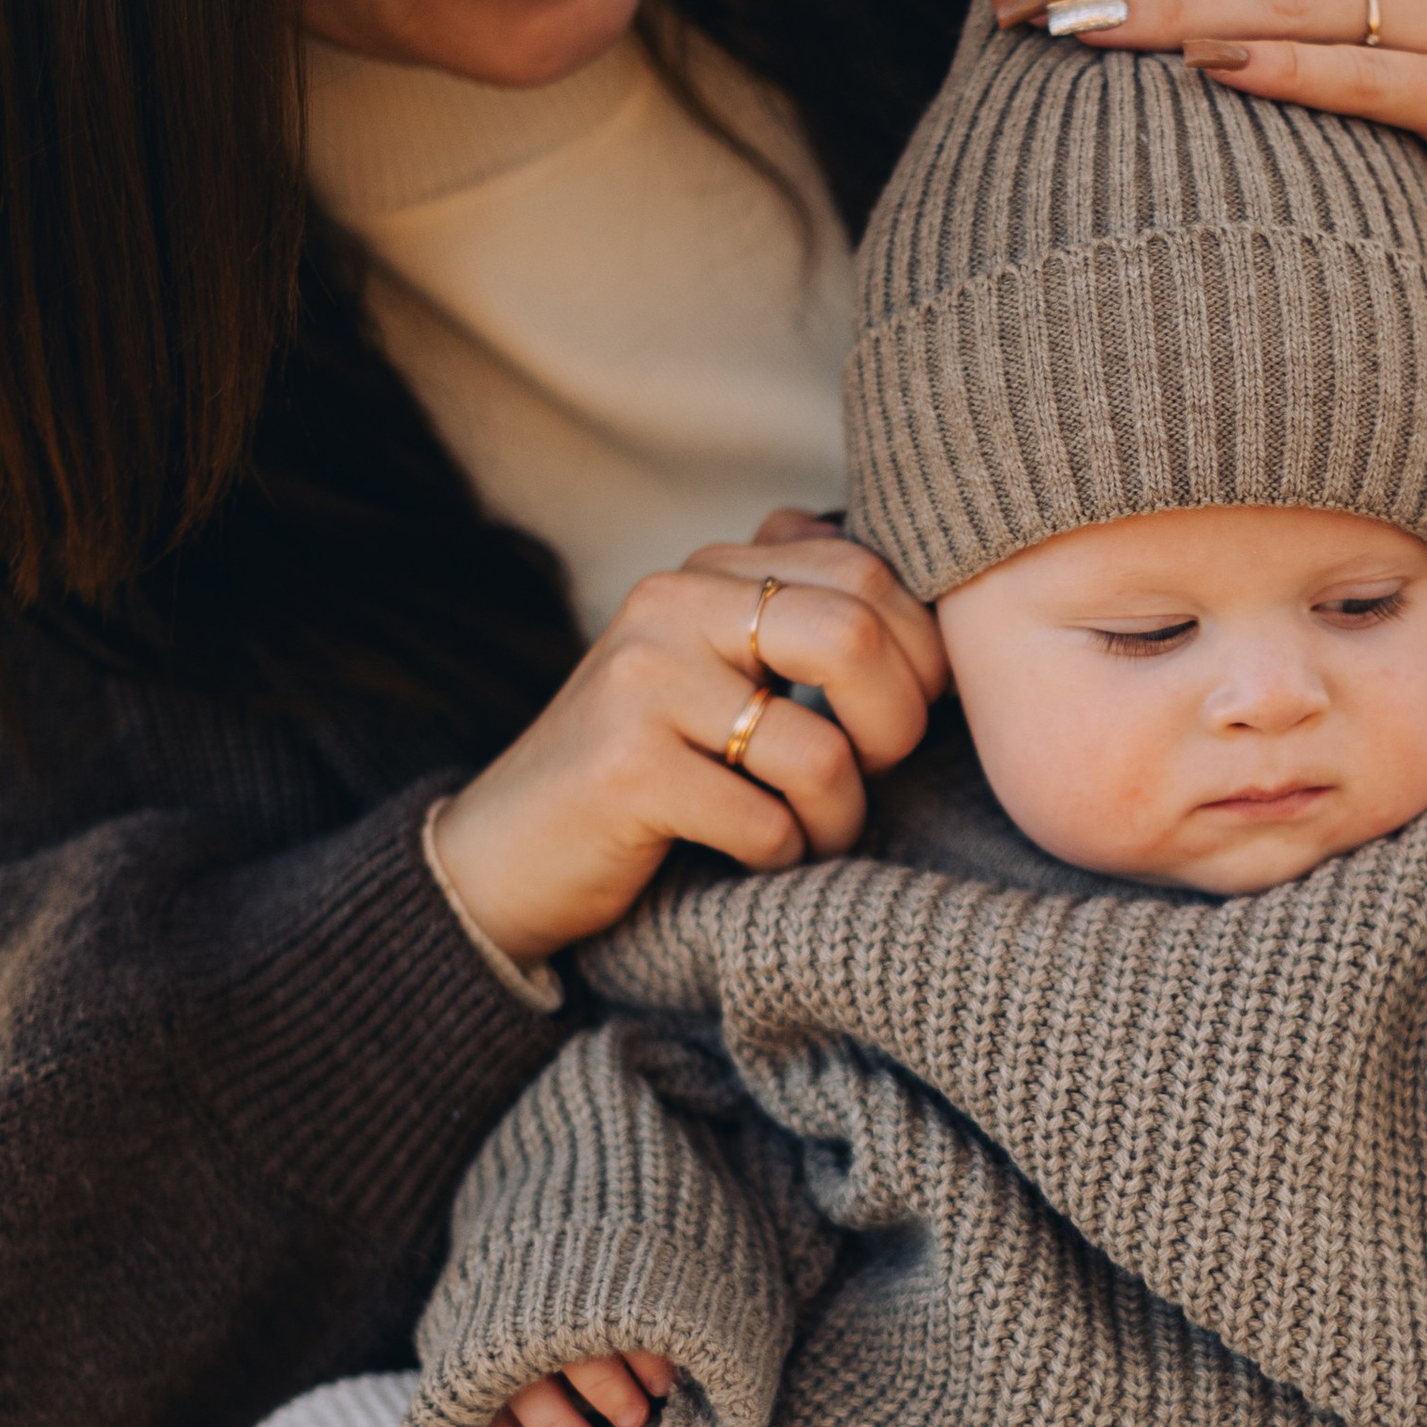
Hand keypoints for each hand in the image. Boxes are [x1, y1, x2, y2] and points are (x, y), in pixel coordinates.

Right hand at [432, 517, 945, 967]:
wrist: (503, 853)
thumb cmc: (646, 769)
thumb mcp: (717, 669)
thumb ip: (798, 615)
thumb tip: (923, 603)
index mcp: (706, 571)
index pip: (865, 569)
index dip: (920, 653)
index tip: (904, 713)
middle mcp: (669, 606)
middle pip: (854, 637)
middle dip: (897, 726)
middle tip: (876, 772)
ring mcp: (641, 685)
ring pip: (820, 749)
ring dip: (841, 816)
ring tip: (814, 832)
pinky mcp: (624, 772)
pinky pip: (765, 822)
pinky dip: (781, 855)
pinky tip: (749, 856)